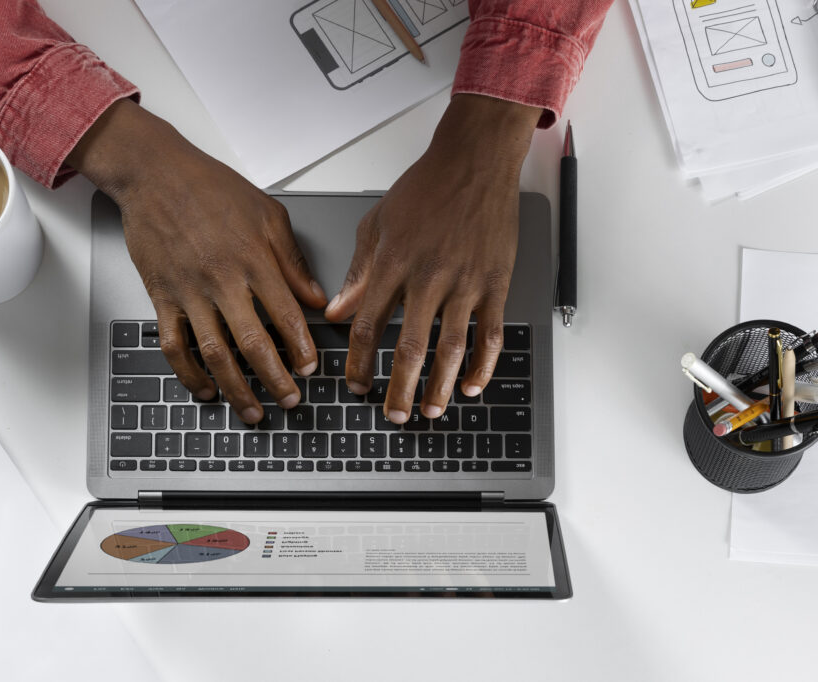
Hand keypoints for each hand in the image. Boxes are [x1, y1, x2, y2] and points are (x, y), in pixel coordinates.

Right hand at [67, 100, 326, 422]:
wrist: (155, 174)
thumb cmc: (211, 187)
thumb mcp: (268, 214)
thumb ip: (292, 261)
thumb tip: (315, 298)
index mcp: (254, 259)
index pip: (286, 315)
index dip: (301, 348)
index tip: (310, 368)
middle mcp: (222, 280)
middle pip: (252, 344)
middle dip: (275, 380)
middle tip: (290, 401)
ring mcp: (190, 292)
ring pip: (214, 353)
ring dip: (235, 388)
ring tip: (252, 410)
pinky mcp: (163, 296)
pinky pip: (174, 344)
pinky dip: (187, 373)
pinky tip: (204, 388)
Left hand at [325, 94, 540, 423]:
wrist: (474, 162)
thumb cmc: (425, 189)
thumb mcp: (376, 225)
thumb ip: (358, 273)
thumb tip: (336, 310)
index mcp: (393, 265)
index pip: (366, 326)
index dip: (358, 362)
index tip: (355, 384)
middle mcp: (428, 278)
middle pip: (409, 347)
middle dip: (398, 388)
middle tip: (393, 416)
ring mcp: (465, 283)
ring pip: (451, 348)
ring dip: (440, 387)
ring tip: (431, 411)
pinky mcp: (495, 283)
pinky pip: (490, 333)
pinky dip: (484, 365)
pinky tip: (473, 385)